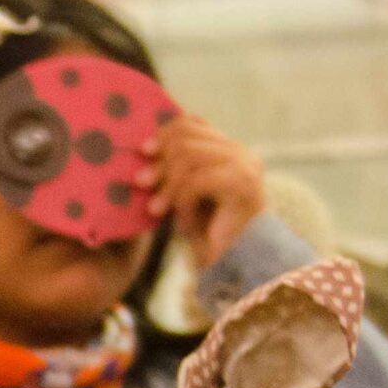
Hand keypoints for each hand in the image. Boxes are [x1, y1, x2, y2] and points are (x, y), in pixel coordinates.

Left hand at [141, 114, 265, 268]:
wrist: (235, 264)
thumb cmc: (207, 233)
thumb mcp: (184, 194)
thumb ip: (173, 169)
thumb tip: (144, 149)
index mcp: (228, 149)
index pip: (192, 123)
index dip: (164, 133)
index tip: (144, 152)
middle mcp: (240, 152)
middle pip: (186, 138)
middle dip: (159, 163)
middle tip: (141, 183)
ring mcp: (245, 166)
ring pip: (188, 157)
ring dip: (168, 186)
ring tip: (157, 209)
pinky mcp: (242, 184)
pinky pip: (196, 180)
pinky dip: (182, 200)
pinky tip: (184, 220)